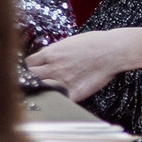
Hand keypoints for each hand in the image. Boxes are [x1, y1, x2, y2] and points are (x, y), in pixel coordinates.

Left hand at [24, 25, 141, 100]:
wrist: (113, 51)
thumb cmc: (94, 43)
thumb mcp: (68, 42)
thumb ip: (55, 52)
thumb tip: (46, 58)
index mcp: (50, 53)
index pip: (29, 63)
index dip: (30, 66)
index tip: (33, 69)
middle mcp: (54, 67)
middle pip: (32, 76)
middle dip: (34, 76)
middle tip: (39, 78)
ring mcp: (64, 81)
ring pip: (45, 88)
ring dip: (47, 87)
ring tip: (52, 85)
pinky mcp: (76, 92)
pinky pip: (63, 99)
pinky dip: (64, 97)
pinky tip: (67, 93)